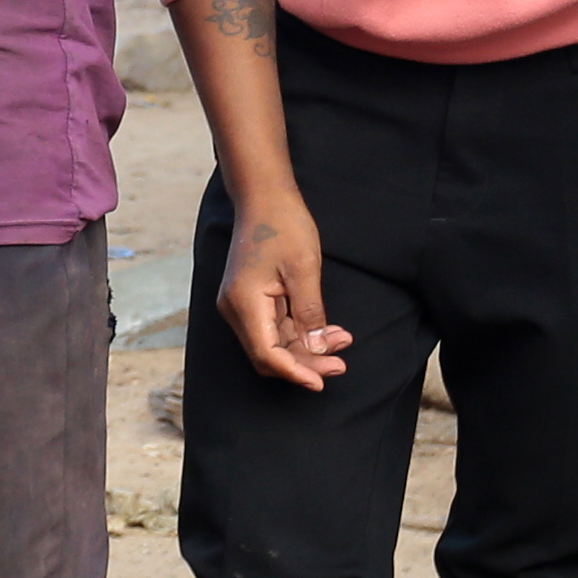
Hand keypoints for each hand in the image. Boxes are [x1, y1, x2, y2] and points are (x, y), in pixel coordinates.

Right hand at [214, 187, 353, 389]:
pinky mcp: (250, 298)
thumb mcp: (304, 269)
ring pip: (272, 342)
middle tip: (340, 364)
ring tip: (342, 342)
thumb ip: (310, 313)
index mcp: (244, 302)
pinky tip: (327, 331)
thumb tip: (316, 349)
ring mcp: (240, 304)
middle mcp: (235, 308)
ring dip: (305, 348)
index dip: (295, 372)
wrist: (264, 195)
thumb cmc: (283, 225)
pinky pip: (274, 327)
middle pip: (268, 354)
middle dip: (305, 363)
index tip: (322, 381)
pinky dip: (299, 333)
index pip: (267, 354)